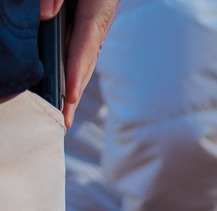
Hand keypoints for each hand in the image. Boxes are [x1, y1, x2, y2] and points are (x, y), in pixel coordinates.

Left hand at [44, 0, 120, 128]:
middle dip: (75, 90)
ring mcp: (95, 20)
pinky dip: (73, 68)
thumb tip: (44, 16)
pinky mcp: (87, 19)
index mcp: (98, 6)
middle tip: (63, 120)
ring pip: (84, 56)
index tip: (68, 97)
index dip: (76, 71)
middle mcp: (99, 17)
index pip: (86, 43)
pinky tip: (65, 84)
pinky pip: (80, 48)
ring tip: (64, 112)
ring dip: (74, 84)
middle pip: (86, 58)